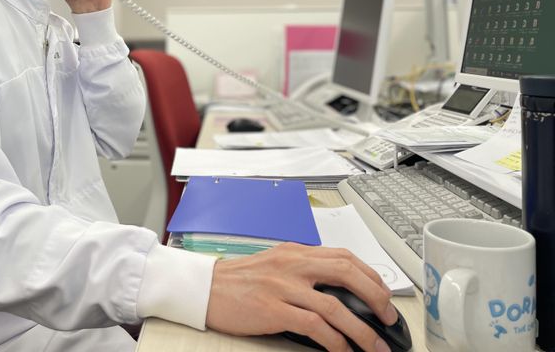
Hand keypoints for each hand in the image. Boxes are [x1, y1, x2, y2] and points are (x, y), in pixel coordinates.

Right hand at [206, 243, 397, 351]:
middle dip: (376, 296)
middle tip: (389, 318)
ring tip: (376, 346)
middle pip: (347, 273)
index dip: (371, 275)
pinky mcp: (273, 309)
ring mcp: (284, 286)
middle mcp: (293, 264)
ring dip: (362, 329)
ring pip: (336, 306)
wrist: (205, 288)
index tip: (383, 294)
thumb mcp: (275, 265)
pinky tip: (343, 351)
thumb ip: (303, 271)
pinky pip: (315, 326)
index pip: (344, 256)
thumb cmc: (238, 280)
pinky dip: (335, 341)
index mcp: (295, 252)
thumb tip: (335, 290)